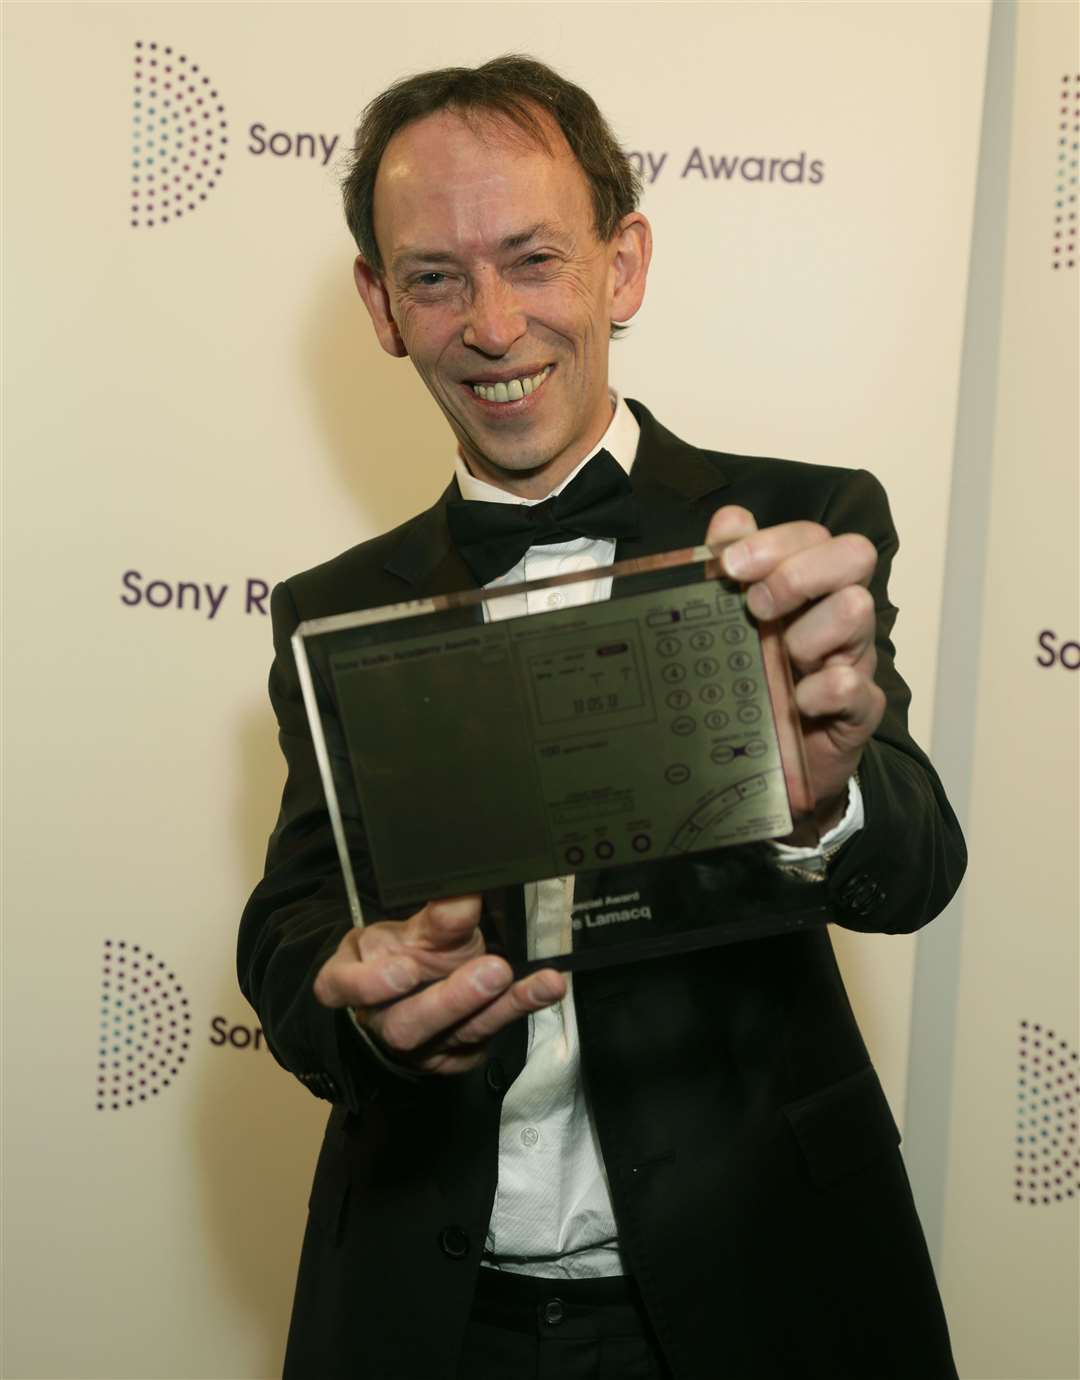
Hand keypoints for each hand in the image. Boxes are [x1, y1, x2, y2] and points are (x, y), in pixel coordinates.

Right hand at [313, 895, 565, 1074]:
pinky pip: (491, 1035)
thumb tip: (463, 895)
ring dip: (502, 1005)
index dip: (368, 984)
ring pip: (459, 1033)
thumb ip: (437, 918)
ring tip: (541, 981)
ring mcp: (423, 1046)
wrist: (418, 991)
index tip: (406, 968)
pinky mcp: (458, 1056)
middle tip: (493, 970)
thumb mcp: (415, 930)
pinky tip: (546, 988)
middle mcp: (383, 1022)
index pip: (340, 988)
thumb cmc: (406, 953)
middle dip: (452, 1000)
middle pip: (407, 1024)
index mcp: (352, 982)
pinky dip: (522, 1007)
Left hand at [708, 506, 884, 831]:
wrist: (770, 762)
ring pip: (857, 610)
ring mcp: (855, 658)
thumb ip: (731, 568)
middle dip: (797, 573)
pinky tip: (795, 703)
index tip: (729, 566)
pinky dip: (819, 692)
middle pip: (854, 555)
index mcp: (810, 586)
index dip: (775, 541)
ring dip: (807, 632)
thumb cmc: (756, 680)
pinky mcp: (860, 709)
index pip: (813, 535)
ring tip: (779, 660)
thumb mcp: (734, 622)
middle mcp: (840, 612)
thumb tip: (730, 519)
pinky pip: (854, 687)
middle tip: (756, 608)